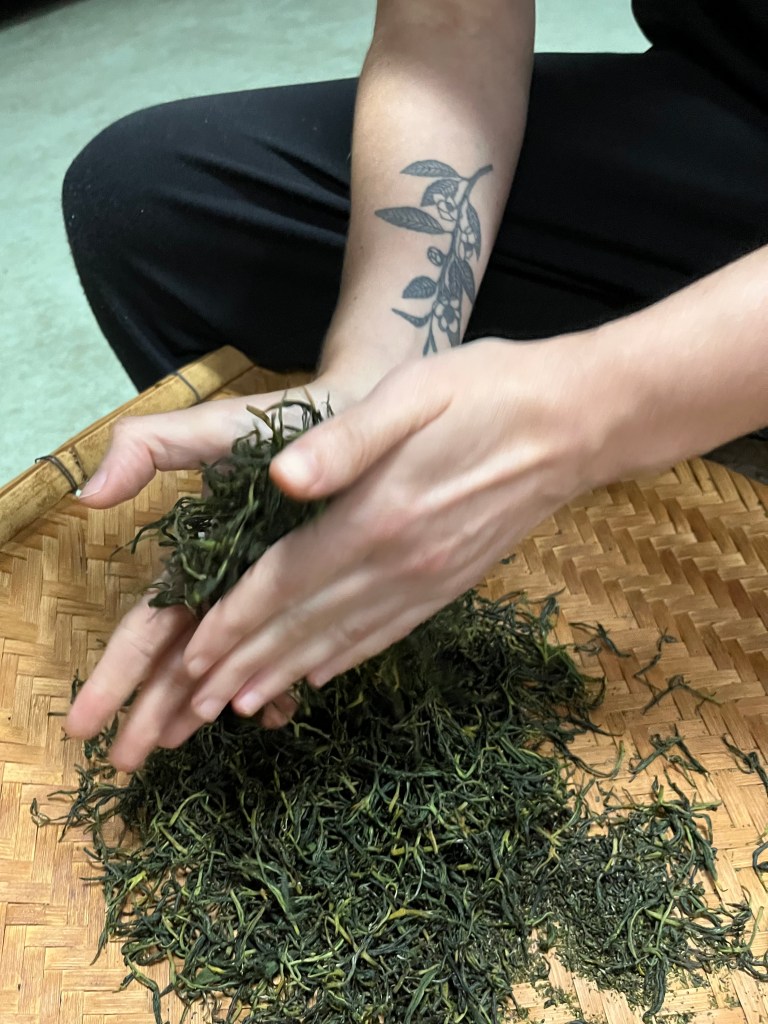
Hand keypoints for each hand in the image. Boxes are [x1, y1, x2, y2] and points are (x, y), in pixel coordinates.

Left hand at [70, 335, 607, 768]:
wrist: (577, 423)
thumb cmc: (487, 393)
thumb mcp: (413, 393)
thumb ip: (346, 440)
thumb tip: (280, 479)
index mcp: (378, 516)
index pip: (285, 582)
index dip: (233, 622)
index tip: (189, 658)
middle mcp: (401, 563)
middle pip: (305, 624)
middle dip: (244, 664)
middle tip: (195, 703)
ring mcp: (430, 580)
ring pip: (342, 639)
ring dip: (287, 673)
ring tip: (242, 705)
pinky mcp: (452, 582)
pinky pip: (389, 632)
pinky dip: (347, 658)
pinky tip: (322, 674)